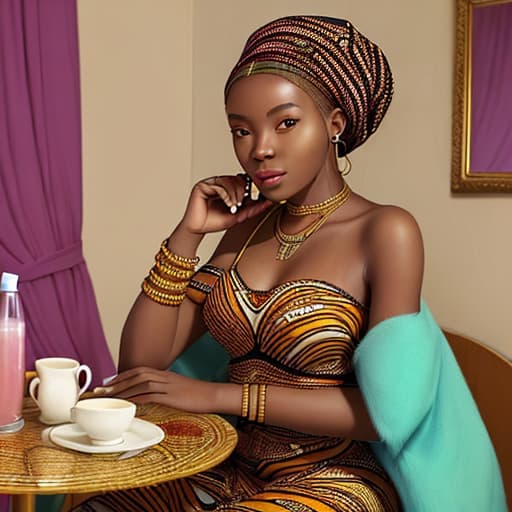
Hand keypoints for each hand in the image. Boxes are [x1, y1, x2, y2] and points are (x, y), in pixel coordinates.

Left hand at [93, 367, 214, 412]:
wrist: (213, 394)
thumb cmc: (197, 394)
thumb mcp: (179, 388)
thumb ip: (165, 389)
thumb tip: (152, 395)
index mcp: (165, 374)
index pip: (139, 370)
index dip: (122, 375)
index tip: (109, 382)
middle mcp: (164, 377)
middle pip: (136, 374)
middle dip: (117, 382)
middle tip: (100, 390)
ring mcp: (168, 385)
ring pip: (140, 383)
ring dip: (122, 390)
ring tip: (108, 397)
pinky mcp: (171, 396)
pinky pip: (150, 396)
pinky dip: (136, 399)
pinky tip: (127, 405)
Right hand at [181, 174, 271, 233]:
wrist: (198, 229)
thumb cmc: (215, 222)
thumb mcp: (239, 216)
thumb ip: (252, 209)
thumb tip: (268, 202)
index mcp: (228, 187)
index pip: (243, 181)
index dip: (250, 187)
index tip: (256, 197)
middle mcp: (219, 182)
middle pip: (237, 179)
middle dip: (242, 192)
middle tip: (241, 205)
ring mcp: (211, 183)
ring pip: (229, 181)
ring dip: (235, 194)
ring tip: (234, 207)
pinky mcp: (202, 186)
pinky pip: (219, 185)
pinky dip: (226, 195)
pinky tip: (228, 205)